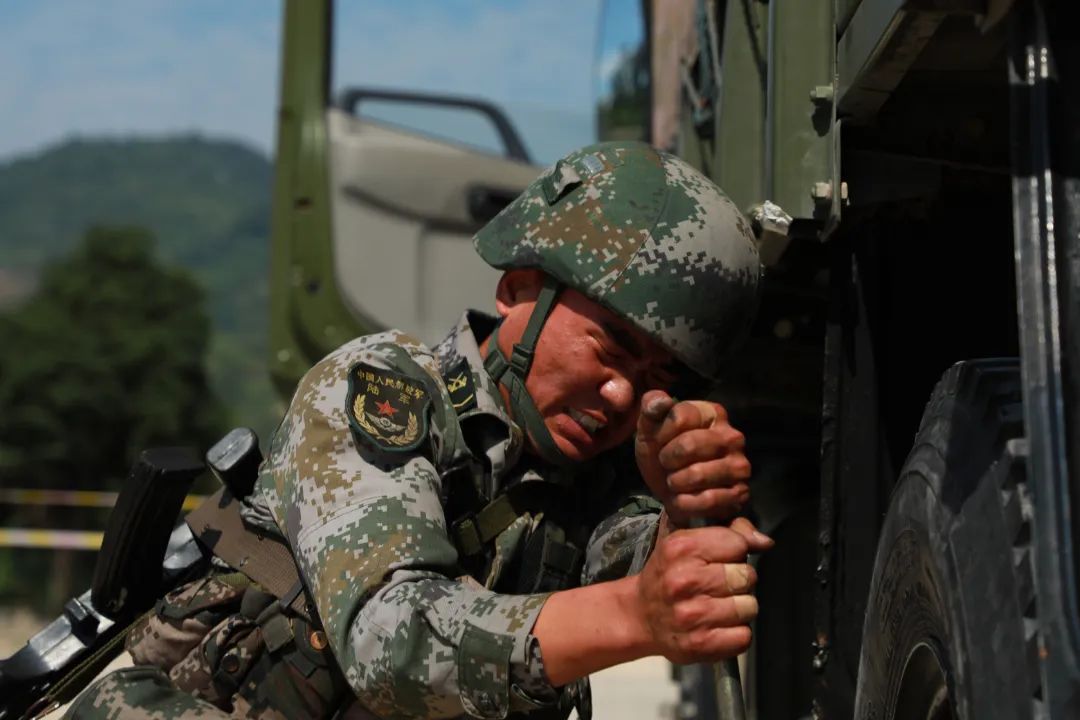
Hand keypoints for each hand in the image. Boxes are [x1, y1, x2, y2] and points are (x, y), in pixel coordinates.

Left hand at [635, 389, 751, 524]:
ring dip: (676, 483)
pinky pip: (707, 500)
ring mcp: (739, 465)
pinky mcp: (740, 492)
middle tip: (667, 465)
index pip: (680, 417)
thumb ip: (651, 409)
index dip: (661, 434)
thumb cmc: (664, 455)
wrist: (673, 494)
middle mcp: (732, 436)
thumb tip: (661, 401)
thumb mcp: (650, 430)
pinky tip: (683, 498)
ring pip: (697, 474)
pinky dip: (685, 503)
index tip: (659, 443)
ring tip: (675, 482)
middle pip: (689, 445)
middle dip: (667, 460)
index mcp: (712, 413)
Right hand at [635, 517, 760, 663]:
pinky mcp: (700, 644)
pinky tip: (718, 626)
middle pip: (747, 576)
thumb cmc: (668, 575)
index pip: (738, 544)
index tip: (721, 560)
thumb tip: (764, 541)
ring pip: (750, 607)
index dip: (735, 552)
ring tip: (718, 606)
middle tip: (719, 585)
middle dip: (739, 580)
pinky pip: (744, 636)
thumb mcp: (687, 542)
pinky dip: (736, 633)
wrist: (639, 615)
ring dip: (740, 608)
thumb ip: (729, 532)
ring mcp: (692, 614)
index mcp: (681, 548)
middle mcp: (684, 580)